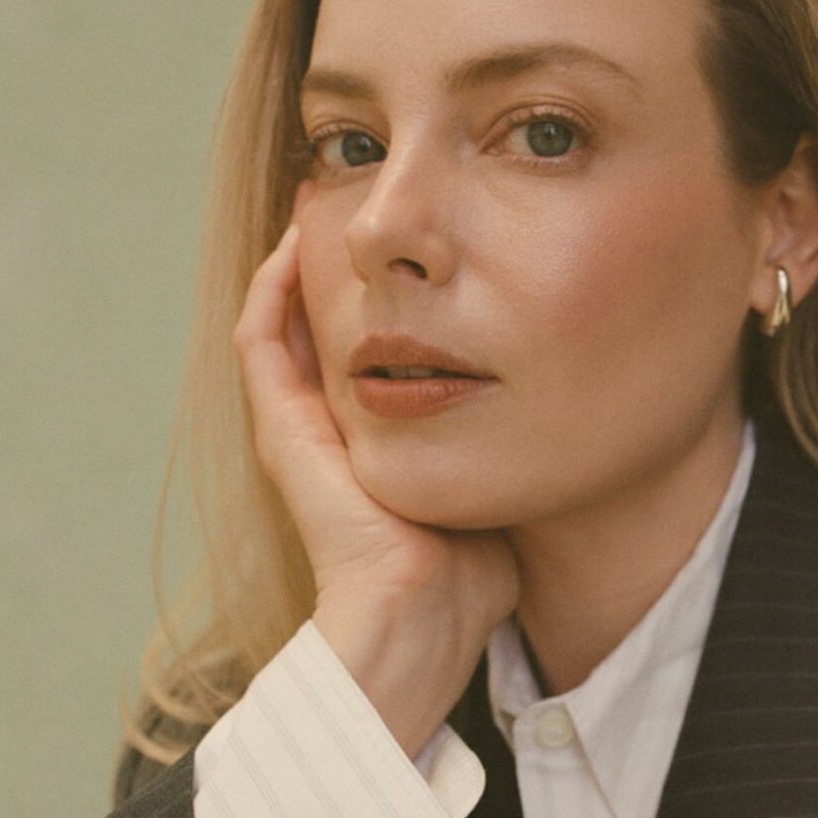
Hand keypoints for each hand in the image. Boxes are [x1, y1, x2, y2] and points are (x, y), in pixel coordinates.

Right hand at [232, 224, 519, 742]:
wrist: (424, 614)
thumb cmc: (470, 574)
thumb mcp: (495, 483)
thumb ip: (508, 445)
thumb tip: (557, 409)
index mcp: (375, 446)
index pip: (367, 356)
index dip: (383, 301)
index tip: (413, 250)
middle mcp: (328, 435)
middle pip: (320, 331)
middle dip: (338, 269)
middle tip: (355, 206)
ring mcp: (298, 432)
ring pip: (281, 325)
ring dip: (295, 264)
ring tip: (319, 203)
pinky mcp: (282, 431)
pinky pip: (260, 340)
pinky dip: (271, 287)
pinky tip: (296, 240)